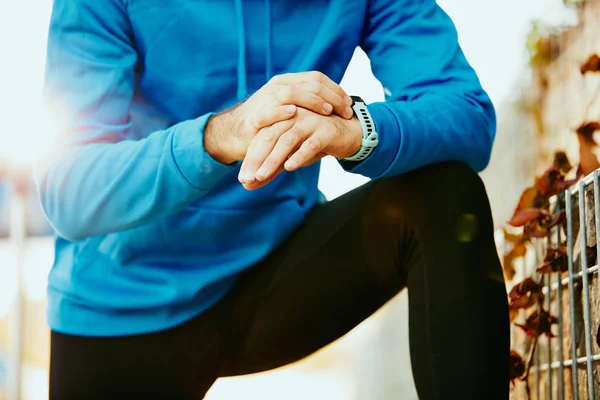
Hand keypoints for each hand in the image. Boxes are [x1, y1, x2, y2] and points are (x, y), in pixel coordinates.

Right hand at [204, 71, 353, 164]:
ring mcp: (266, 100)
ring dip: (313, 102)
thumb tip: (334, 104)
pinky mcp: (255, 117)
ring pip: (292, 93)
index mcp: (287, 82)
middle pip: (309, 85)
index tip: (349, 103)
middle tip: (346, 111)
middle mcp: (277, 87)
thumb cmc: (268, 122)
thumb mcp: (289, 107)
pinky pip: (270, 111)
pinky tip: (294, 113)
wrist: (235, 132)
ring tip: (328, 111)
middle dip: (331, 98)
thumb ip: (307, 102)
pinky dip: (282, 110)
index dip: (336, 89)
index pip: (316, 78)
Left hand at [239, 108, 362, 189]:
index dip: (250, 159)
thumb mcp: (292, 155)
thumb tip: (249, 185)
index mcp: (282, 120)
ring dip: (273, 159)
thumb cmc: (316, 142)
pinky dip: (299, 155)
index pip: (261, 139)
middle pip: (269, 138)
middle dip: (256, 160)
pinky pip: (310, 144)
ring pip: (287, 140)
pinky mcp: (325, 131)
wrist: (350, 132)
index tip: (242, 180)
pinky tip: (290, 167)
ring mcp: (309, 122)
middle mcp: (292, 118)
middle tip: (246, 179)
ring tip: (261, 175)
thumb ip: (272, 168)